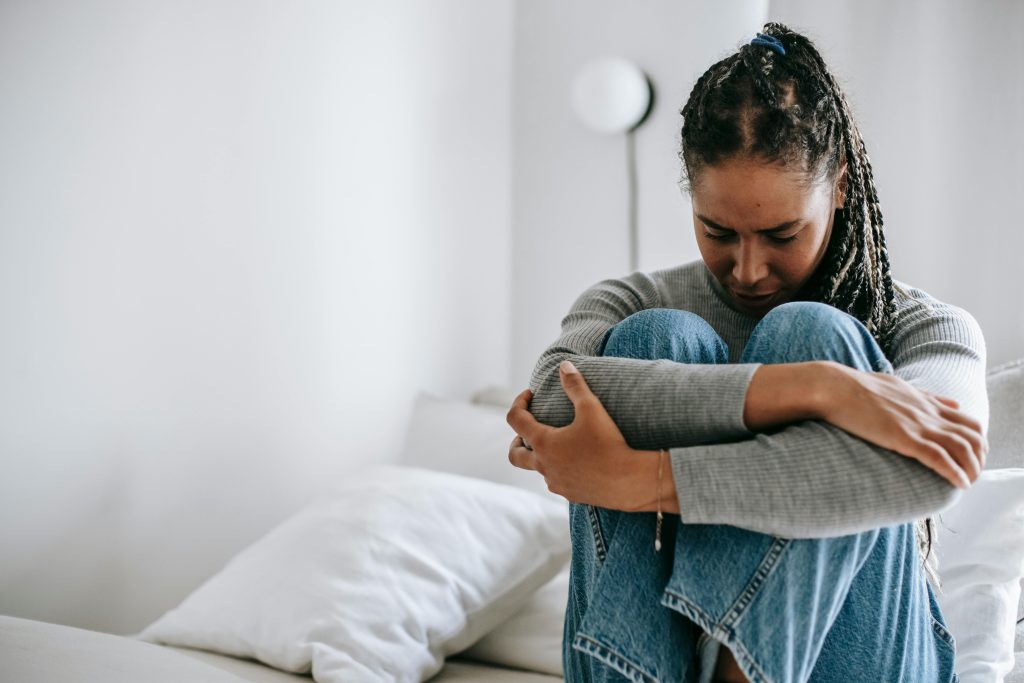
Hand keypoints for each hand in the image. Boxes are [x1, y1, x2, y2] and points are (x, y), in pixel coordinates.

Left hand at [506, 360, 651, 510]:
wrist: (630, 481)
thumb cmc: (609, 443)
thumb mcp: (592, 408)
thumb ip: (575, 385)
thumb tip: (564, 365)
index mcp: (543, 443)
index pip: (515, 419)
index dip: (519, 403)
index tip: (530, 395)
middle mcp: (544, 466)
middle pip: (515, 455)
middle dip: (517, 440)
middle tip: (529, 430)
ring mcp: (556, 482)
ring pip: (538, 469)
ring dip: (542, 456)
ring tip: (559, 444)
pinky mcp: (570, 494)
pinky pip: (557, 480)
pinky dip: (559, 469)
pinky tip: (577, 461)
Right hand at [820, 362, 986, 488]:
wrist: (833, 386)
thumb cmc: (856, 387)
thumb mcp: (899, 386)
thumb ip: (928, 396)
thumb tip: (954, 402)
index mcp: (926, 402)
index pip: (969, 421)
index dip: (977, 442)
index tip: (972, 457)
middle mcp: (928, 413)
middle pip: (974, 436)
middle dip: (980, 457)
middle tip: (973, 473)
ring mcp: (918, 425)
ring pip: (963, 448)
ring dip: (972, 468)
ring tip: (969, 482)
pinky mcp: (904, 437)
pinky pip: (940, 457)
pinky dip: (955, 473)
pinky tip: (960, 484)